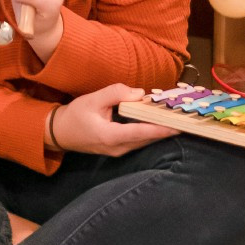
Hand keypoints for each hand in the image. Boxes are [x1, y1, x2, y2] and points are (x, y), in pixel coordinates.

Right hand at [49, 83, 176, 157]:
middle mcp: (118, 148)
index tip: (179, 125)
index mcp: (111, 136)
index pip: (142, 132)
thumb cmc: (74, 115)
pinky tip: (160, 122)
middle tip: (185, 118)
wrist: (60, 133)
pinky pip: (139, 141)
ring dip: (160, 131)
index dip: (161, 129)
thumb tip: (139, 93)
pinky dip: (151, 132)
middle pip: (148, 139)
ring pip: (145, 141)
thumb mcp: (93, 99)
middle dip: (166, 129)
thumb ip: (116, 93)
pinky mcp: (119, 149)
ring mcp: (119, 151)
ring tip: (177, 119)